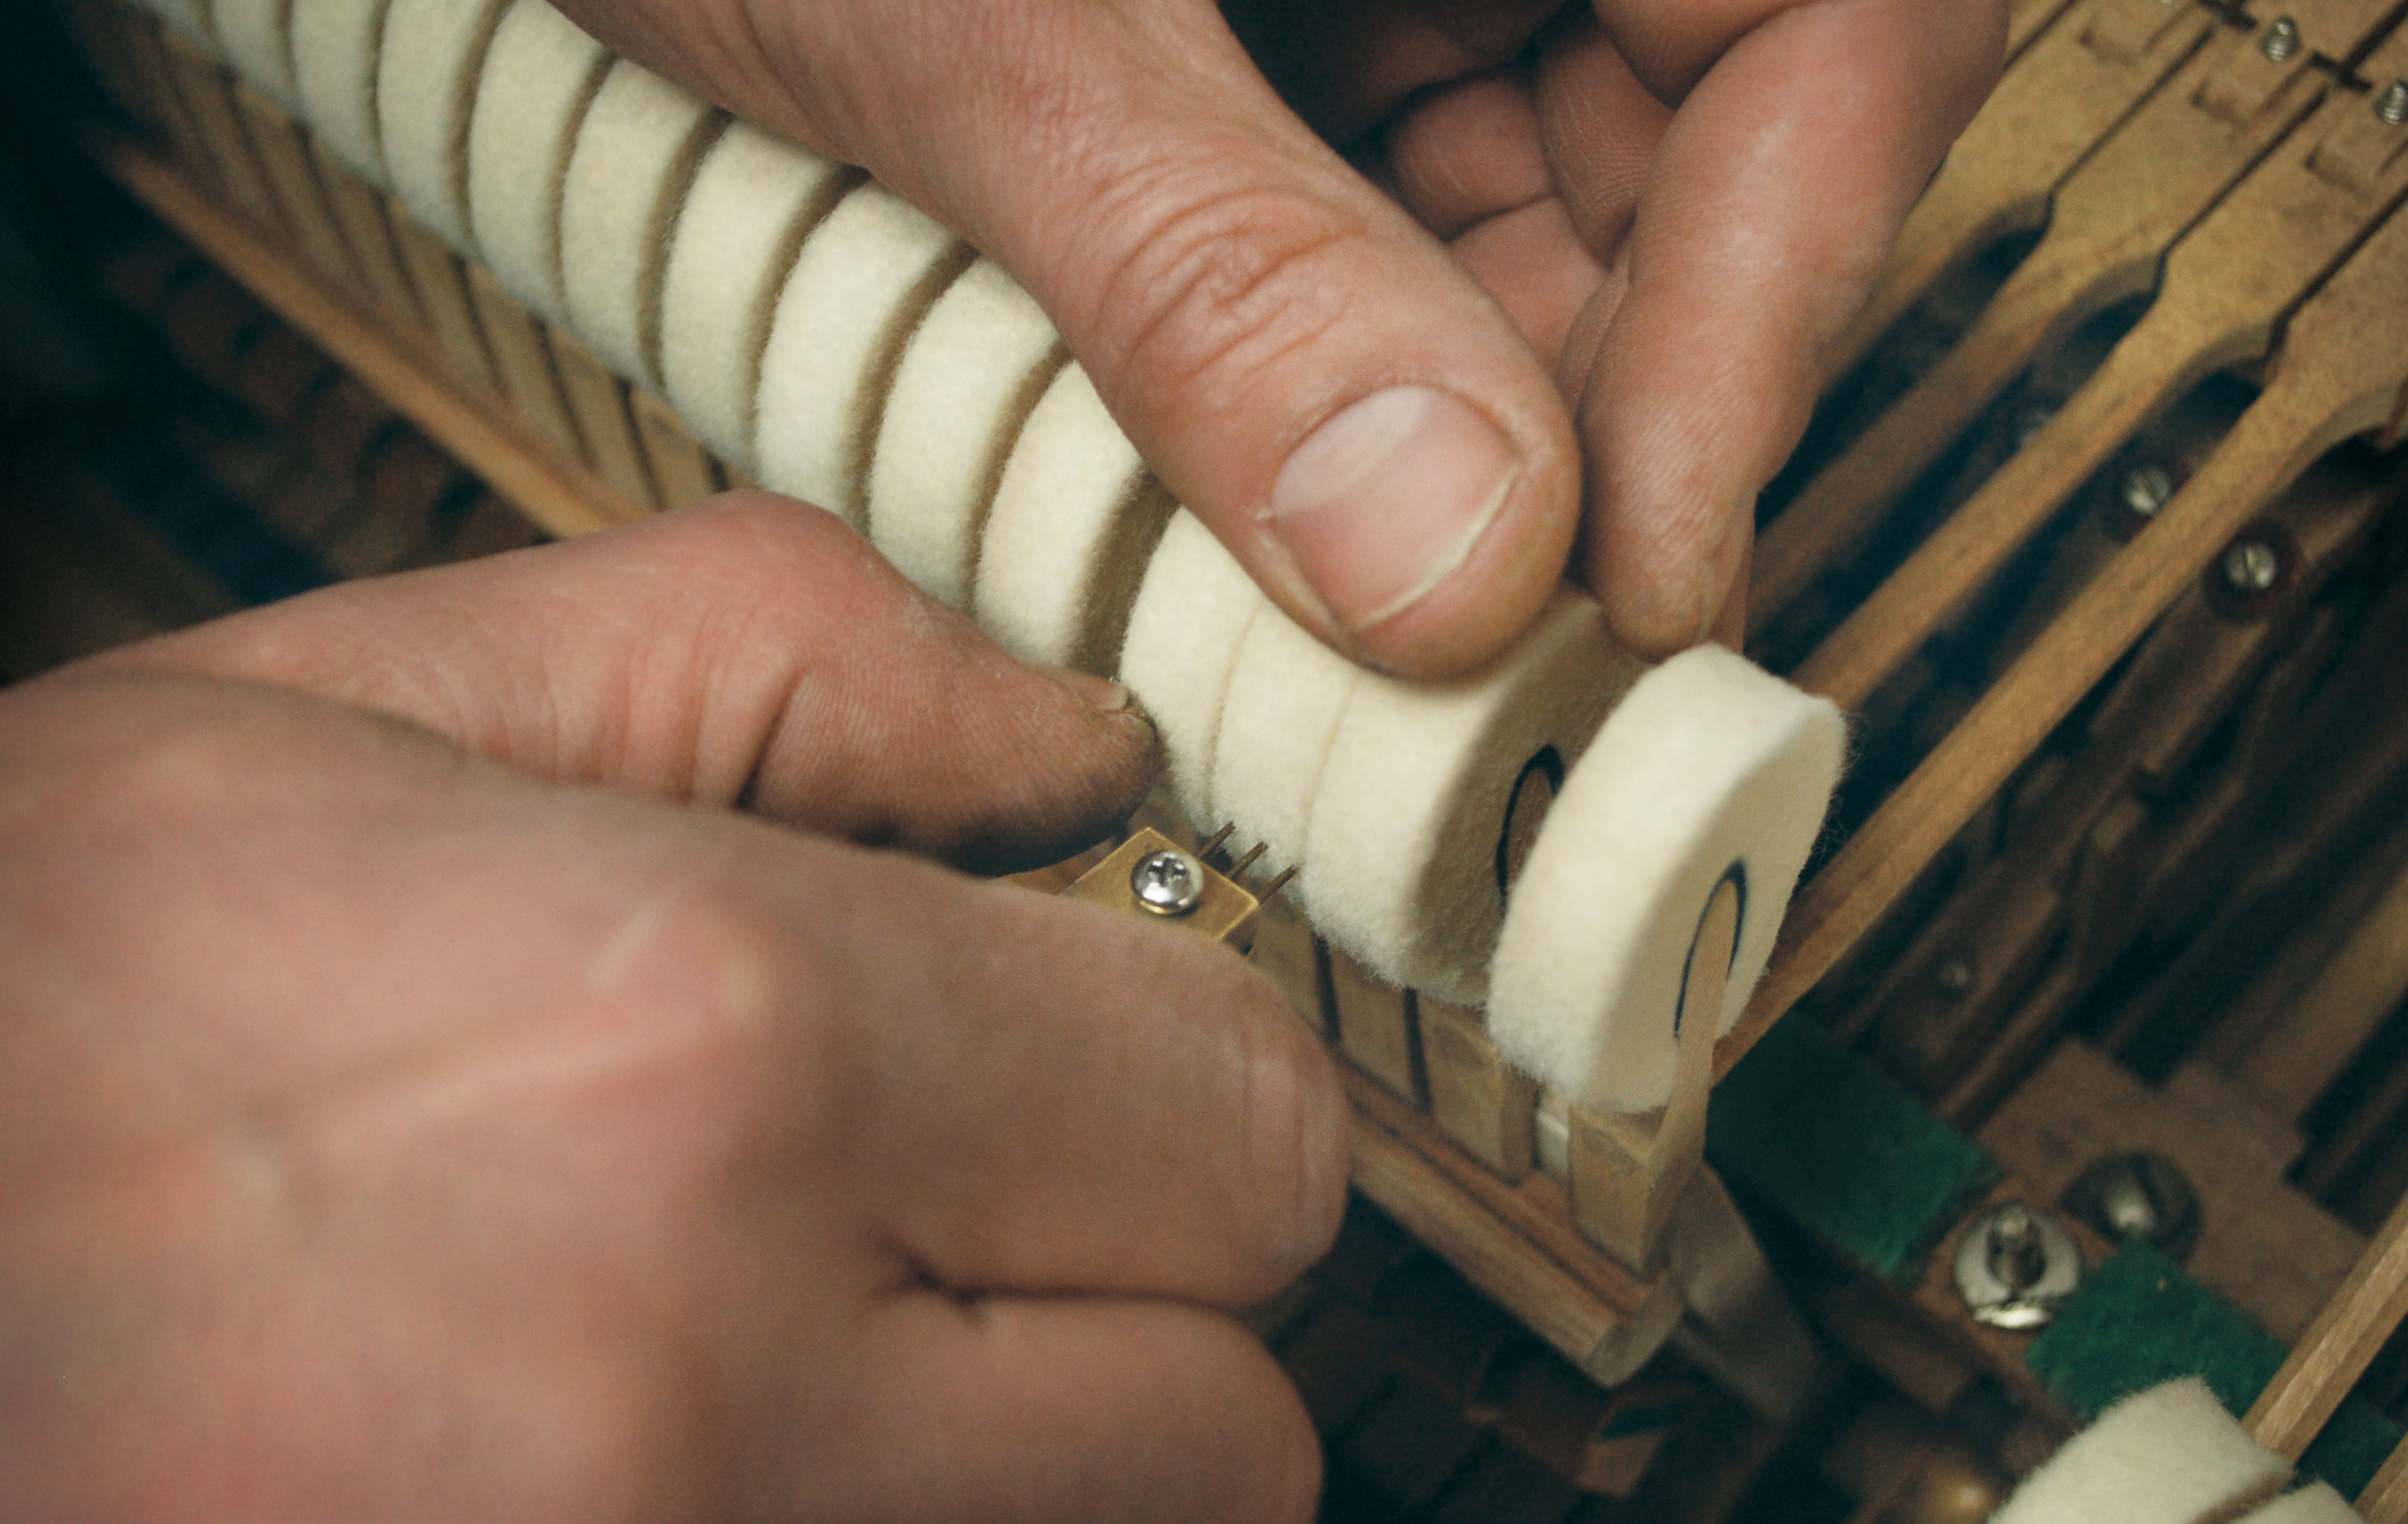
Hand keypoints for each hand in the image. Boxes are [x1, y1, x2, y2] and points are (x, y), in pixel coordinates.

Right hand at [0, 497, 1346, 1521]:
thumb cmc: (17, 1024)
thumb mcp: (349, 713)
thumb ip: (778, 655)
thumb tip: (1070, 744)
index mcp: (700, 1059)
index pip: (1245, 1128)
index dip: (1175, 1076)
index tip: (1075, 1055)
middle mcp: (710, 1396)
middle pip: (1231, 1415)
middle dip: (1125, 1298)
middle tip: (938, 1214)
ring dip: (1031, 1460)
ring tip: (794, 1333)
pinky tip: (715, 1446)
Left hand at [555, 0, 2001, 670]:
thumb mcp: (991, 16)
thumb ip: (1216, 268)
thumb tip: (1450, 560)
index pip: (1843, 19)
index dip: (1789, 291)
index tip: (1641, 561)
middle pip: (1709, 172)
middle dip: (1588, 422)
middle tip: (1459, 647)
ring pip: (1543, 252)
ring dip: (1438, 450)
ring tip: (1291, 586)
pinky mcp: (1299, 72)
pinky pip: (1389, 267)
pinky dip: (1322, 407)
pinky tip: (1215, 486)